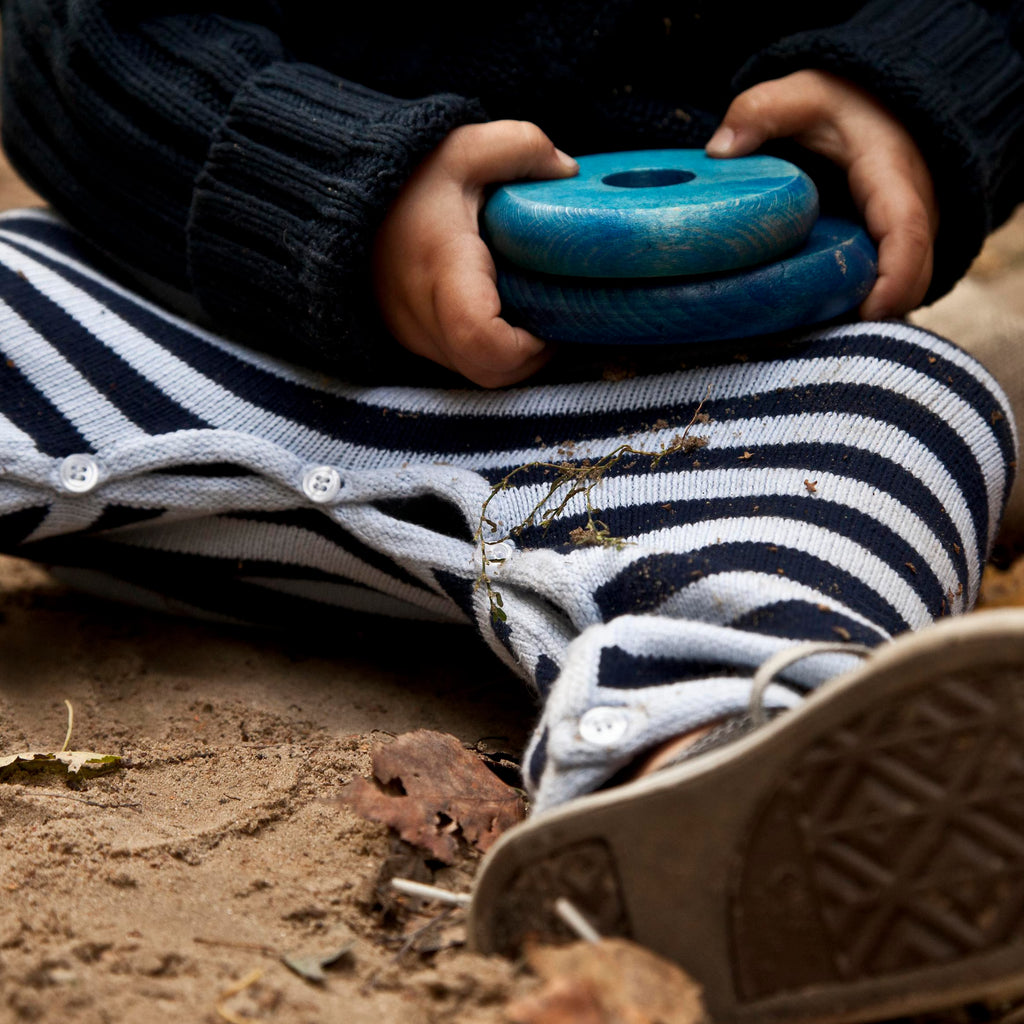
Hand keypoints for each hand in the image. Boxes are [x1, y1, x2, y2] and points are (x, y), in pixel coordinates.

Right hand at [373, 121, 577, 386]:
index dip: (527, 344)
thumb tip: (569, 174)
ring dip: (517, 356)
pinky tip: (509, 313)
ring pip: (481, 376)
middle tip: (559, 312)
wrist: (339, 199)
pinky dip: (494, 351)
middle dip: (535, 355)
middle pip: (491, 373)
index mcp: (441, 270)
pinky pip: (465, 364)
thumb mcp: (465, 148)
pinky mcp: (414, 342)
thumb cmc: (408, 176)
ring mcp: (415, 336)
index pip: (481, 337)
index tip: (553, 312)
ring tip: (537, 310)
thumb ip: (522, 147)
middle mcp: (423, 317)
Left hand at [706, 70, 937, 319]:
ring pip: (905, 292)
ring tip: (809, 334)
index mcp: (892, 176)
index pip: (908, 231)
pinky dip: (859, 309)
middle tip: (817, 336)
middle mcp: (916, 212)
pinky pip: (888, 291)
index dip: (895, 277)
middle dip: (878, 314)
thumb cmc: (841, 104)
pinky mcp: (893, 253)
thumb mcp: (802, 94)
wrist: (880, 106)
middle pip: (914, 277)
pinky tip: (813, 321)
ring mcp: (909, 237)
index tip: (867, 312)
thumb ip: (761, 111)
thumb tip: (718, 151)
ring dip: (866, 318)